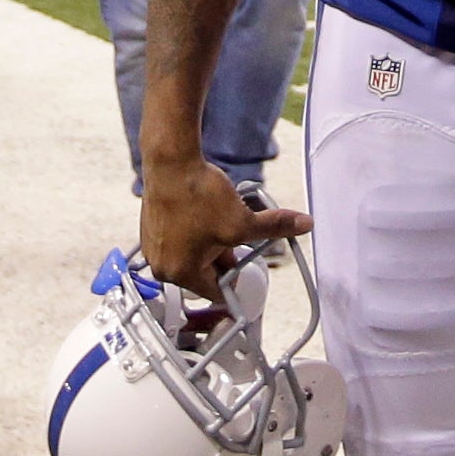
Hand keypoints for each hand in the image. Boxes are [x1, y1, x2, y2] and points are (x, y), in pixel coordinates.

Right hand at [139, 154, 309, 296]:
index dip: (236, 281)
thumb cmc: (196, 194)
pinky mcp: (152, 231)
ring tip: (218, 220)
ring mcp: (154, 248)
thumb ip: (273, 228)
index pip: (216, 292)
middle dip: (224, 257)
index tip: (245, 272)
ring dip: (211, 244)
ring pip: (194, 256)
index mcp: (181, 273)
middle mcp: (162, 266)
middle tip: (234, 234)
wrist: (171, 163)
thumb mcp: (242, 219)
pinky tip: (204, 214)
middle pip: (205, 274)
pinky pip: (181, 241)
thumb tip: (303, 224)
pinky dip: (196, 233)